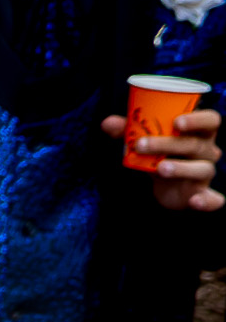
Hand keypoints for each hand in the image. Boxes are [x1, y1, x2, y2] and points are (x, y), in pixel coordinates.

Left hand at [104, 93, 223, 213]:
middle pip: (195, 144)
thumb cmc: (161, 154)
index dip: (197, 119)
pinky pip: (212, 199)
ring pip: (202, 169)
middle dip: (168, 143)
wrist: (165, 184)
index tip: (177, 121)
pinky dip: (207, 202)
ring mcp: (205, 173)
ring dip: (181, 168)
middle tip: (141, 144)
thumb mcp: (145, 141)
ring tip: (160, 168)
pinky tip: (194, 201)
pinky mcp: (201, 194)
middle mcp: (207, 151)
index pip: (210, 120)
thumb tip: (107, 123)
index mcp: (198, 133)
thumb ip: (128, 131)